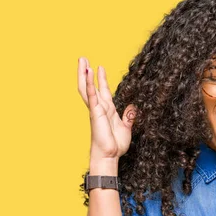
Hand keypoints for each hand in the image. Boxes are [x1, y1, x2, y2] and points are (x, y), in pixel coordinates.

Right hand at [77, 57, 135, 171]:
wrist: (110, 156)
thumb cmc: (115, 145)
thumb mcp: (126, 128)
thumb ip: (129, 117)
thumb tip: (133, 107)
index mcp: (107, 110)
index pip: (102, 90)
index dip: (101, 79)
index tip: (100, 67)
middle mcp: (100, 107)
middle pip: (90, 86)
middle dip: (87, 72)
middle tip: (83, 59)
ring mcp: (96, 109)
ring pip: (87, 88)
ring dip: (84, 74)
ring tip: (82, 61)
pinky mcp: (95, 112)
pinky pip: (91, 95)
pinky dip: (90, 84)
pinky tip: (89, 73)